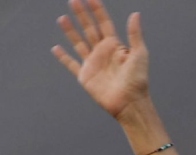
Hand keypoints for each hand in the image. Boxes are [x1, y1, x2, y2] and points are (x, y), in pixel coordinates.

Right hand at [51, 0, 149, 119]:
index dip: (97, 10)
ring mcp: (93, 63)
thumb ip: (134, 34)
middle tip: (73, 0)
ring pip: (78, 42)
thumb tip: (136, 13)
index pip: (104, 23)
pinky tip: (56, 49)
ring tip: (62, 18)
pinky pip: (71, 64)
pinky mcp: (85, 76)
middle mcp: (102, 52)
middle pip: (89, 29)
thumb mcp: (139, 54)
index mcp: (115, 46)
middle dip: (82, 15)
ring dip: (70, 31)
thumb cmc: (138, 80)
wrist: (130, 102)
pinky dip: (63, 57)